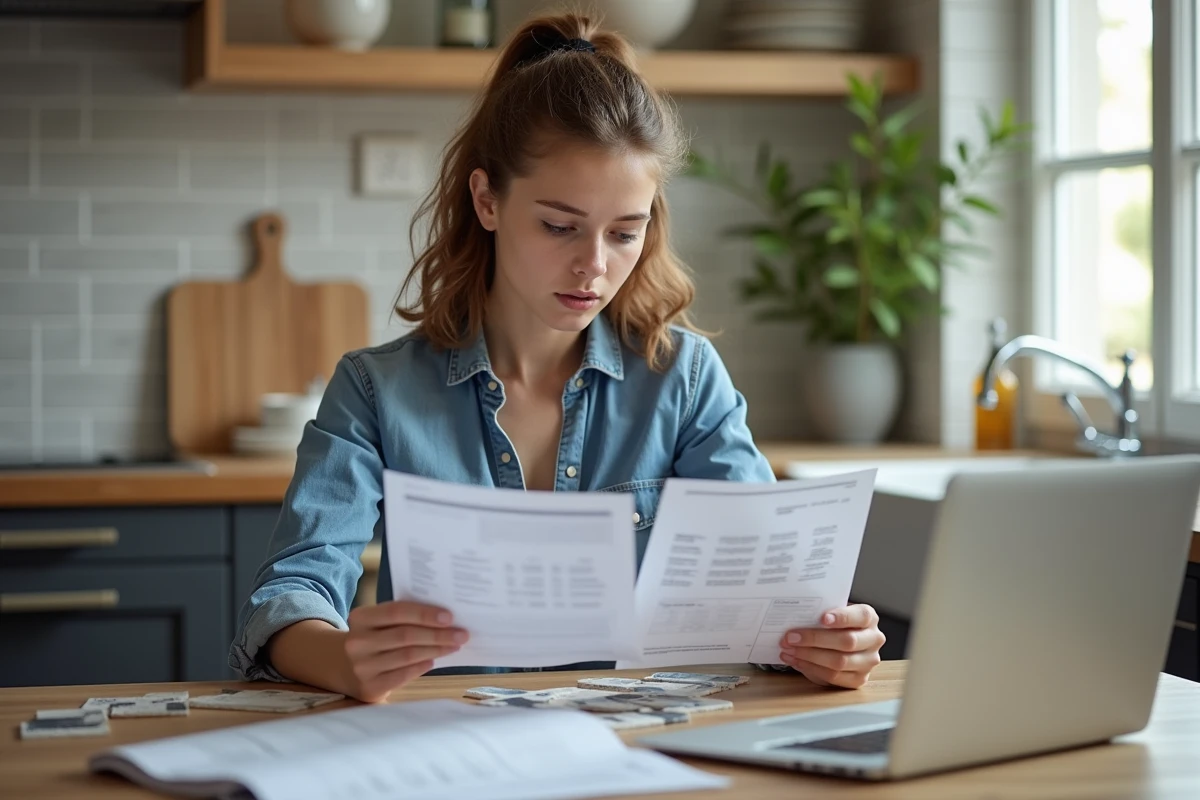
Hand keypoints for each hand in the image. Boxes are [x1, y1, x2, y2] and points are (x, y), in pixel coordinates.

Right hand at [343, 600, 467, 701]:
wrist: (342, 667)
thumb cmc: (373, 638)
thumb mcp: (377, 622)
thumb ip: (402, 617)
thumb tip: (443, 619)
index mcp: (360, 618)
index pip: (397, 611)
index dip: (424, 614)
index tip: (449, 617)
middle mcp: (357, 642)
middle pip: (405, 635)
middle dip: (438, 635)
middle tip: (462, 634)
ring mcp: (362, 666)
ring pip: (407, 656)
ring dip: (435, 650)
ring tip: (454, 646)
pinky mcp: (369, 687)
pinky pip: (402, 676)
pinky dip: (421, 667)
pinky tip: (434, 660)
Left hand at [778, 604, 883, 688]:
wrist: (838, 641)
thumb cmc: (832, 624)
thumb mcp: (831, 612)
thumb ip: (821, 612)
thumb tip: (796, 615)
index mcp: (869, 618)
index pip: (861, 616)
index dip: (842, 617)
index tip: (822, 618)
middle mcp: (873, 639)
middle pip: (848, 641)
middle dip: (815, 639)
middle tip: (791, 637)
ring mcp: (868, 661)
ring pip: (839, 661)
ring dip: (809, 656)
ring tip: (789, 650)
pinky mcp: (859, 679)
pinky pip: (834, 676)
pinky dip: (811, 668)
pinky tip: (796, 661)